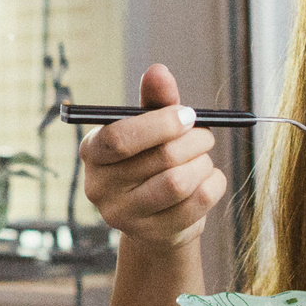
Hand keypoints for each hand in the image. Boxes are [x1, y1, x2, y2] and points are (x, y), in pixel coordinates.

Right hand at [81, 63, 226, 248]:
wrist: (157, 215)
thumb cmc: (152, 159)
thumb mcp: (152, 127)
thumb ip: (156, 100)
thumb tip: (158, 71)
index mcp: (92, 152)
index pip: (118, 138)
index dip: (159, 124)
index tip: (188, 115)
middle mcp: (99, 188)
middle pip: (159, 159)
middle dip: (194, 141)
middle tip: (206, 135)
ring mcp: (124, 217)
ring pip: (179, 183)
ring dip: (203, 163)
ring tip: (204, 157)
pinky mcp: (154, 235)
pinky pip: (198, 203)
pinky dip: (213, 183)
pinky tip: (208, 178)